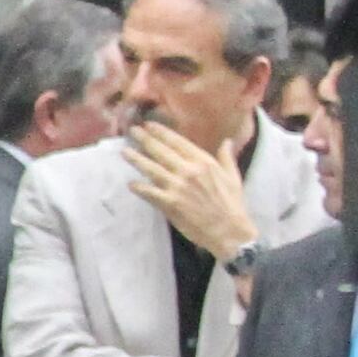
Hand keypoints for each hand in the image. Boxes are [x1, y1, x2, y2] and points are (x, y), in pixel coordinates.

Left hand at [121, 121, 258, 273]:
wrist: (229, 231)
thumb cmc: (232, 204)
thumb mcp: (233, 177)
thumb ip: (226, 157)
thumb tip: (226, 141)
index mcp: (204, 162)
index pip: (178, 142)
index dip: (162, 133)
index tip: (149, 125)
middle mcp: (189, 171)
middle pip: (162, 152)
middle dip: (145, 140)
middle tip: (132, 131)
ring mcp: (178, 187)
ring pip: (152, 169)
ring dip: (137, 160)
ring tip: (125, 152)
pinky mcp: (170, 204)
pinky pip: (150, 192)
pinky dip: (139, 187)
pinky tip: (131, 184)